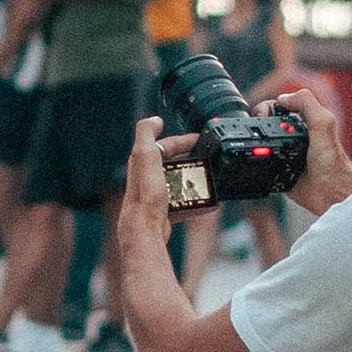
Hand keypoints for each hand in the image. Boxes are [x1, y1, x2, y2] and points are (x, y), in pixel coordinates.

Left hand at [121, 118, 197, 244]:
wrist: (144, 232)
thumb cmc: (145, 196)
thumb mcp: (144, 156)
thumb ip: (146, 133)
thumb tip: (155, 119)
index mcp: (141, 163)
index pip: (163, 145)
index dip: (182, 140)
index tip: (200, 139)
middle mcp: (145, 180)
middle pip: (172, 164)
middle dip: (191, 161)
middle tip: (208, 160)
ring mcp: (154, 198)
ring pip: (178, 185)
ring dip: (194, 182)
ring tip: (210, 181)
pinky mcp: (162, 214)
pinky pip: (183, 205)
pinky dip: (196, 203)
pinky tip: (209, 205)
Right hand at [249, 84, 351, 217]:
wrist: (331, 192)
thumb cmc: (332, 161)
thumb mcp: (323, 123)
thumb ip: (306, 103)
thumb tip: (282, 98)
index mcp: (304, 123)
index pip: (279, 107)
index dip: (267, 108)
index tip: (261, 116)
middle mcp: (294, 137)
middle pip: (266, 124)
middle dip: (258, 125)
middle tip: (257, 132)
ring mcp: (286, 154)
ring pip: (262, 143)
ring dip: (256, 144)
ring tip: (256, 147)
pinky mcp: (280, 172)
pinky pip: (262, 164)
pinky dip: (257, 162)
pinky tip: (258, 161)